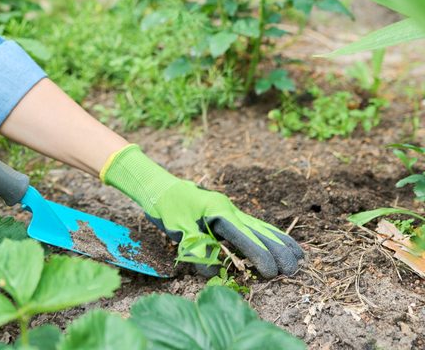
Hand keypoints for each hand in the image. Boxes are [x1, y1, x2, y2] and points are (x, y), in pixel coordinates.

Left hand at [102, 145, 302, 277]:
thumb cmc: (167, 207)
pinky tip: (283, 243)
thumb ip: (195, 248)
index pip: (245, 237)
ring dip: (280, 243)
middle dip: (277, 252)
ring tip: (300, 258)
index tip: (272, 274)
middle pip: (260, 232)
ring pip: (262, 228)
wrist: (159, 186)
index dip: (260, 256)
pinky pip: (255, 225)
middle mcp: (229, 210)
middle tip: (292, 272)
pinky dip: (271, 235)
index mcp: (218, 212)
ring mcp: (231, 210)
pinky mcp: (229, 214)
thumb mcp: (176, 229)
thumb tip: (213, 271)